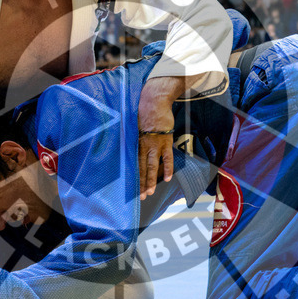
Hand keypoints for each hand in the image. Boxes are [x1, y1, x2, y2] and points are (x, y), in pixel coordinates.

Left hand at [138, 77, 181, 199]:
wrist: (154, 101)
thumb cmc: (143, 111)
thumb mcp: (134, 125)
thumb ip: (134, 137)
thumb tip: (130, 146)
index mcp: (136, 143)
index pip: (134, 164)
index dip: (135, 177)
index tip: (133, 188)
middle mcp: (144, 146)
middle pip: (142, 168)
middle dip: (142, 183)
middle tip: (141, 197)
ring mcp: (156, 144)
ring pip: (152, 166)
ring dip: (151, 180)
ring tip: (150, 192)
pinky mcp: (166, 141)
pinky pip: (167, 158)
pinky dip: (167, 168)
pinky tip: (166, 179)